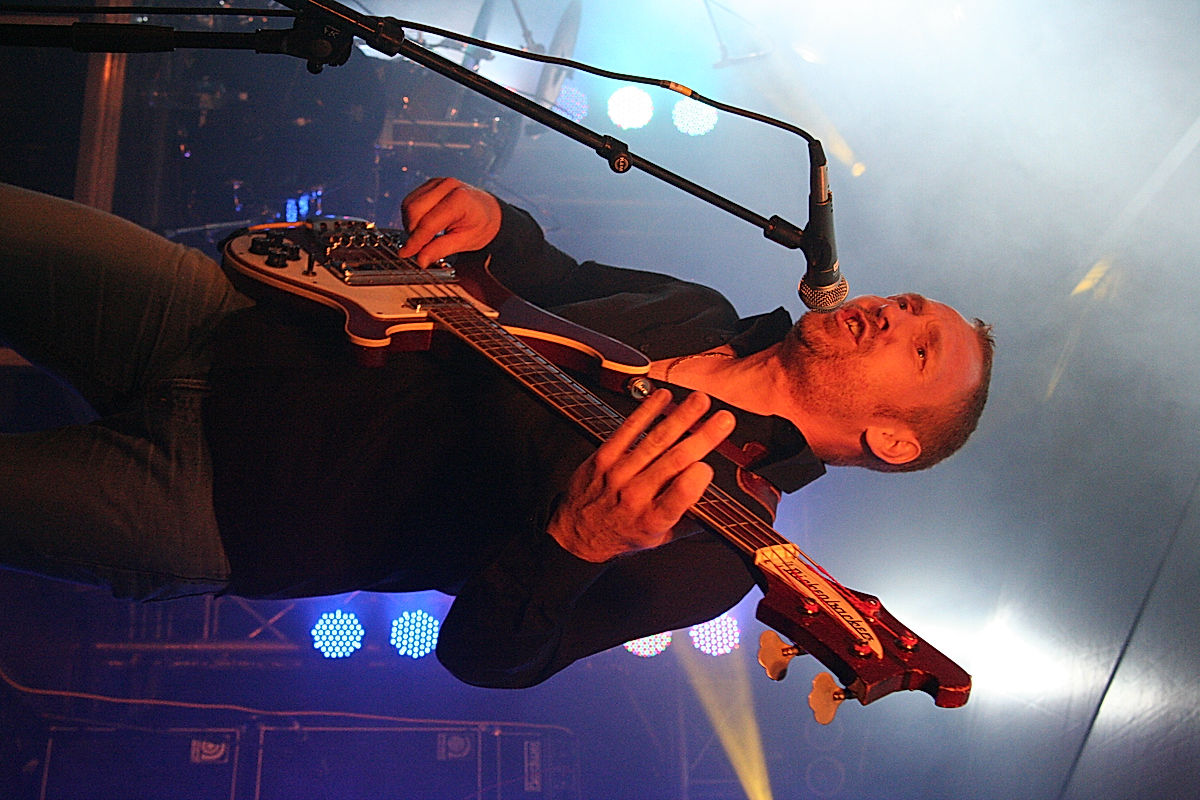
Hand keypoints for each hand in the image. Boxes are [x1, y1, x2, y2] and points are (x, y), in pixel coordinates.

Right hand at [396, 177, 502, 266]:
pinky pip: (411, 200)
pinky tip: (422, 226)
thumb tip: (421, 259)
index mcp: (459, 199)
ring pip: (409, 204)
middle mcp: (447, 186)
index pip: (428, 222)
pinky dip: (412, 216)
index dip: (415, 241)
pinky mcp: (430, 185)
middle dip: (412, 232)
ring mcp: (437, 183)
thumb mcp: (465, 241)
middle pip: (414, 210)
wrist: (489, 211)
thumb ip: (441, 249)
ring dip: (410, 224)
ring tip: (423, 237)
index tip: (406, 254)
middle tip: (417, 248)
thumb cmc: (481, 224)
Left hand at [548, 389, 735, 562]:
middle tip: (724, 420)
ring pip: (655, 440)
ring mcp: (618, 473)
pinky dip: (647, 410)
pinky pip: (628, 428)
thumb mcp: (660, 538)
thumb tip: (721, 505)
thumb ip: (690, 521)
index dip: (694, 482)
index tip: (708, 467)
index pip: (677, 498)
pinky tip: (664, 397)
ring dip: (681, 417)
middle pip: (674, 461)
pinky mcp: (604, 457)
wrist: (578, 534)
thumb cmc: (623, 534)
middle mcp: (635, 496)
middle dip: (703, 437)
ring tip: (701, 401)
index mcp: (653, 520)